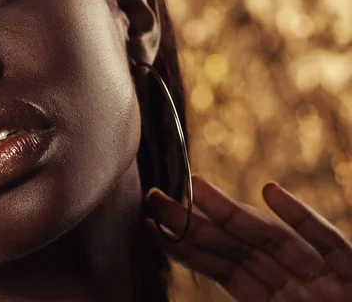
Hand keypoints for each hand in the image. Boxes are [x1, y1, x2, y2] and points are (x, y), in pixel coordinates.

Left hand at [145, 175, 351, 301]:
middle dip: (193, 223)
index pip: (218, 267)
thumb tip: (205, 293)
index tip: (149, 223)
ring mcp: (322, 279)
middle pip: (235, 247)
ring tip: (197, 188)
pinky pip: (329, 245)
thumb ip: (247, 295)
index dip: (183, 245)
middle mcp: (291, 284)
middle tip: (154, 197)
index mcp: (269, 300)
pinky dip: (302, 219)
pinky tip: (272, 194)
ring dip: (233, 214)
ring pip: (271, 240)